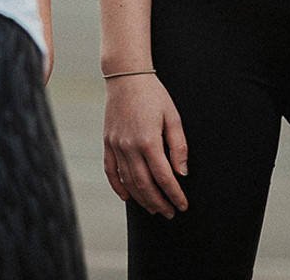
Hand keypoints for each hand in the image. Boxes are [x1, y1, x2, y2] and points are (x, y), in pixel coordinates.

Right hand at [102, 73, 187, 217]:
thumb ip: (178, 146)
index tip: (182, 205)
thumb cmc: (153, 93)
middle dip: (159, 202)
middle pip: (145, 185)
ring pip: (128, 182)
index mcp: (149, 141)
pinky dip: (118, 187)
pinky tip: (127, 197)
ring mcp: (116, 145)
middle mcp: (130, 147)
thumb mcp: (173, 116)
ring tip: (154, 207)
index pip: (164, 177)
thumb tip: (182, 172)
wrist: (126, 76)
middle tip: (169, 212)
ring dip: (142, 199)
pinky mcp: (107, 142)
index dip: (174, 194)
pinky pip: (110, 171)